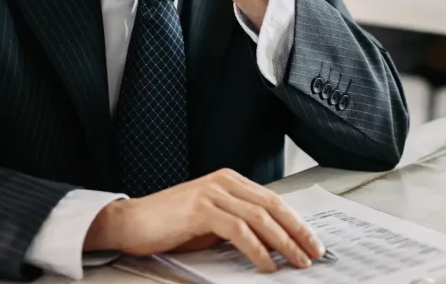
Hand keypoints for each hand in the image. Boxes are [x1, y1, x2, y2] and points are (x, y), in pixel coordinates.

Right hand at [84, 169, 324, 272]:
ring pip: (260, 217)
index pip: (272, 200)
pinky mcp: (201, 209)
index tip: (312, 242)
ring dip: (283, 242)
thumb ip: (238, 226)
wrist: (131, 222)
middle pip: (272, 206)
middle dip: (297, 231)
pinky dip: (257, 249)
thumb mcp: (211, 223)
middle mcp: (224, 181)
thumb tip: (271, 245)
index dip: (296, 221)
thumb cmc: (169, 225)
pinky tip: (266, 264)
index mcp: (229, 181)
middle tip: (314, 253)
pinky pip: (238, 229)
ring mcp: (212, 193)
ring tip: (297, 262)